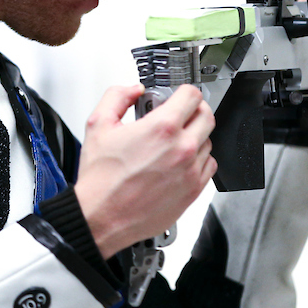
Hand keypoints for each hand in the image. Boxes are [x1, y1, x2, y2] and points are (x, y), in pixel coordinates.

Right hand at [73, 84, 216, 258]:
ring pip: (208, 141)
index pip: (192, 96)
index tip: (178, 96)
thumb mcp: (98, 125)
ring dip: (195, 136)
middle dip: (194, 111)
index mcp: (162, 128)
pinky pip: (209, 166)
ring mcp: (190, 171)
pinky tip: (180, 161)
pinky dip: (198, 160)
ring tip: (174, 142)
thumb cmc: (100, 179)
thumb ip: (117, 97)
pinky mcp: (193, 191)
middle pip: (207, 116)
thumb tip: (133, 90)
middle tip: (180, 115)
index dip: (184, 91)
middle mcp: (181, 149)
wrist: (101, 217)